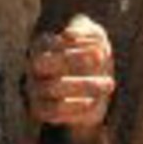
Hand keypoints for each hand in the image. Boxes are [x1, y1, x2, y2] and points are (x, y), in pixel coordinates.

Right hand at [26, 14, 114, 128]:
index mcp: (41, 46)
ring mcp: (34, 89)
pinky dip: (73, 106)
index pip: (48, 42)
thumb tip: (70, 34)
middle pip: (43, 62)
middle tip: (100, 58)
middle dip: (71, 59)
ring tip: (109, 83)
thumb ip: (87, 32)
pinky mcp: (40, 110)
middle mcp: (33, 67)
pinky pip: (52, 111)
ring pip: (51, 87)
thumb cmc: (93, 58)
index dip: (71, 43)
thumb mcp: (95, 40)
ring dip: (83, 85)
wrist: (94, 92)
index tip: (99, 49)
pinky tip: (91, 102)